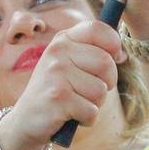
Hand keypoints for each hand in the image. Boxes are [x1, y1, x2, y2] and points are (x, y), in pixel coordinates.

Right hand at [0, 21, 124, 149]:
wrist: (25, 120)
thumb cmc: (57, 91)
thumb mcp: (70, 65)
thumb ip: (95, 53)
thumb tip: (123, 54)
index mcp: (63, 40)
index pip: (97, 28)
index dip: (113, 43)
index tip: (114, 58)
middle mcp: (57, 52)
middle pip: (106, 62)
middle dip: (107, 83)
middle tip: (88, 91)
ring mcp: (56, 74)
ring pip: (101, 90)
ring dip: (95, 104)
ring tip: (76, 103)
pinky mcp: (57, 97)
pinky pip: (92, 111)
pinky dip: (86, 119)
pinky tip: (70, 116)